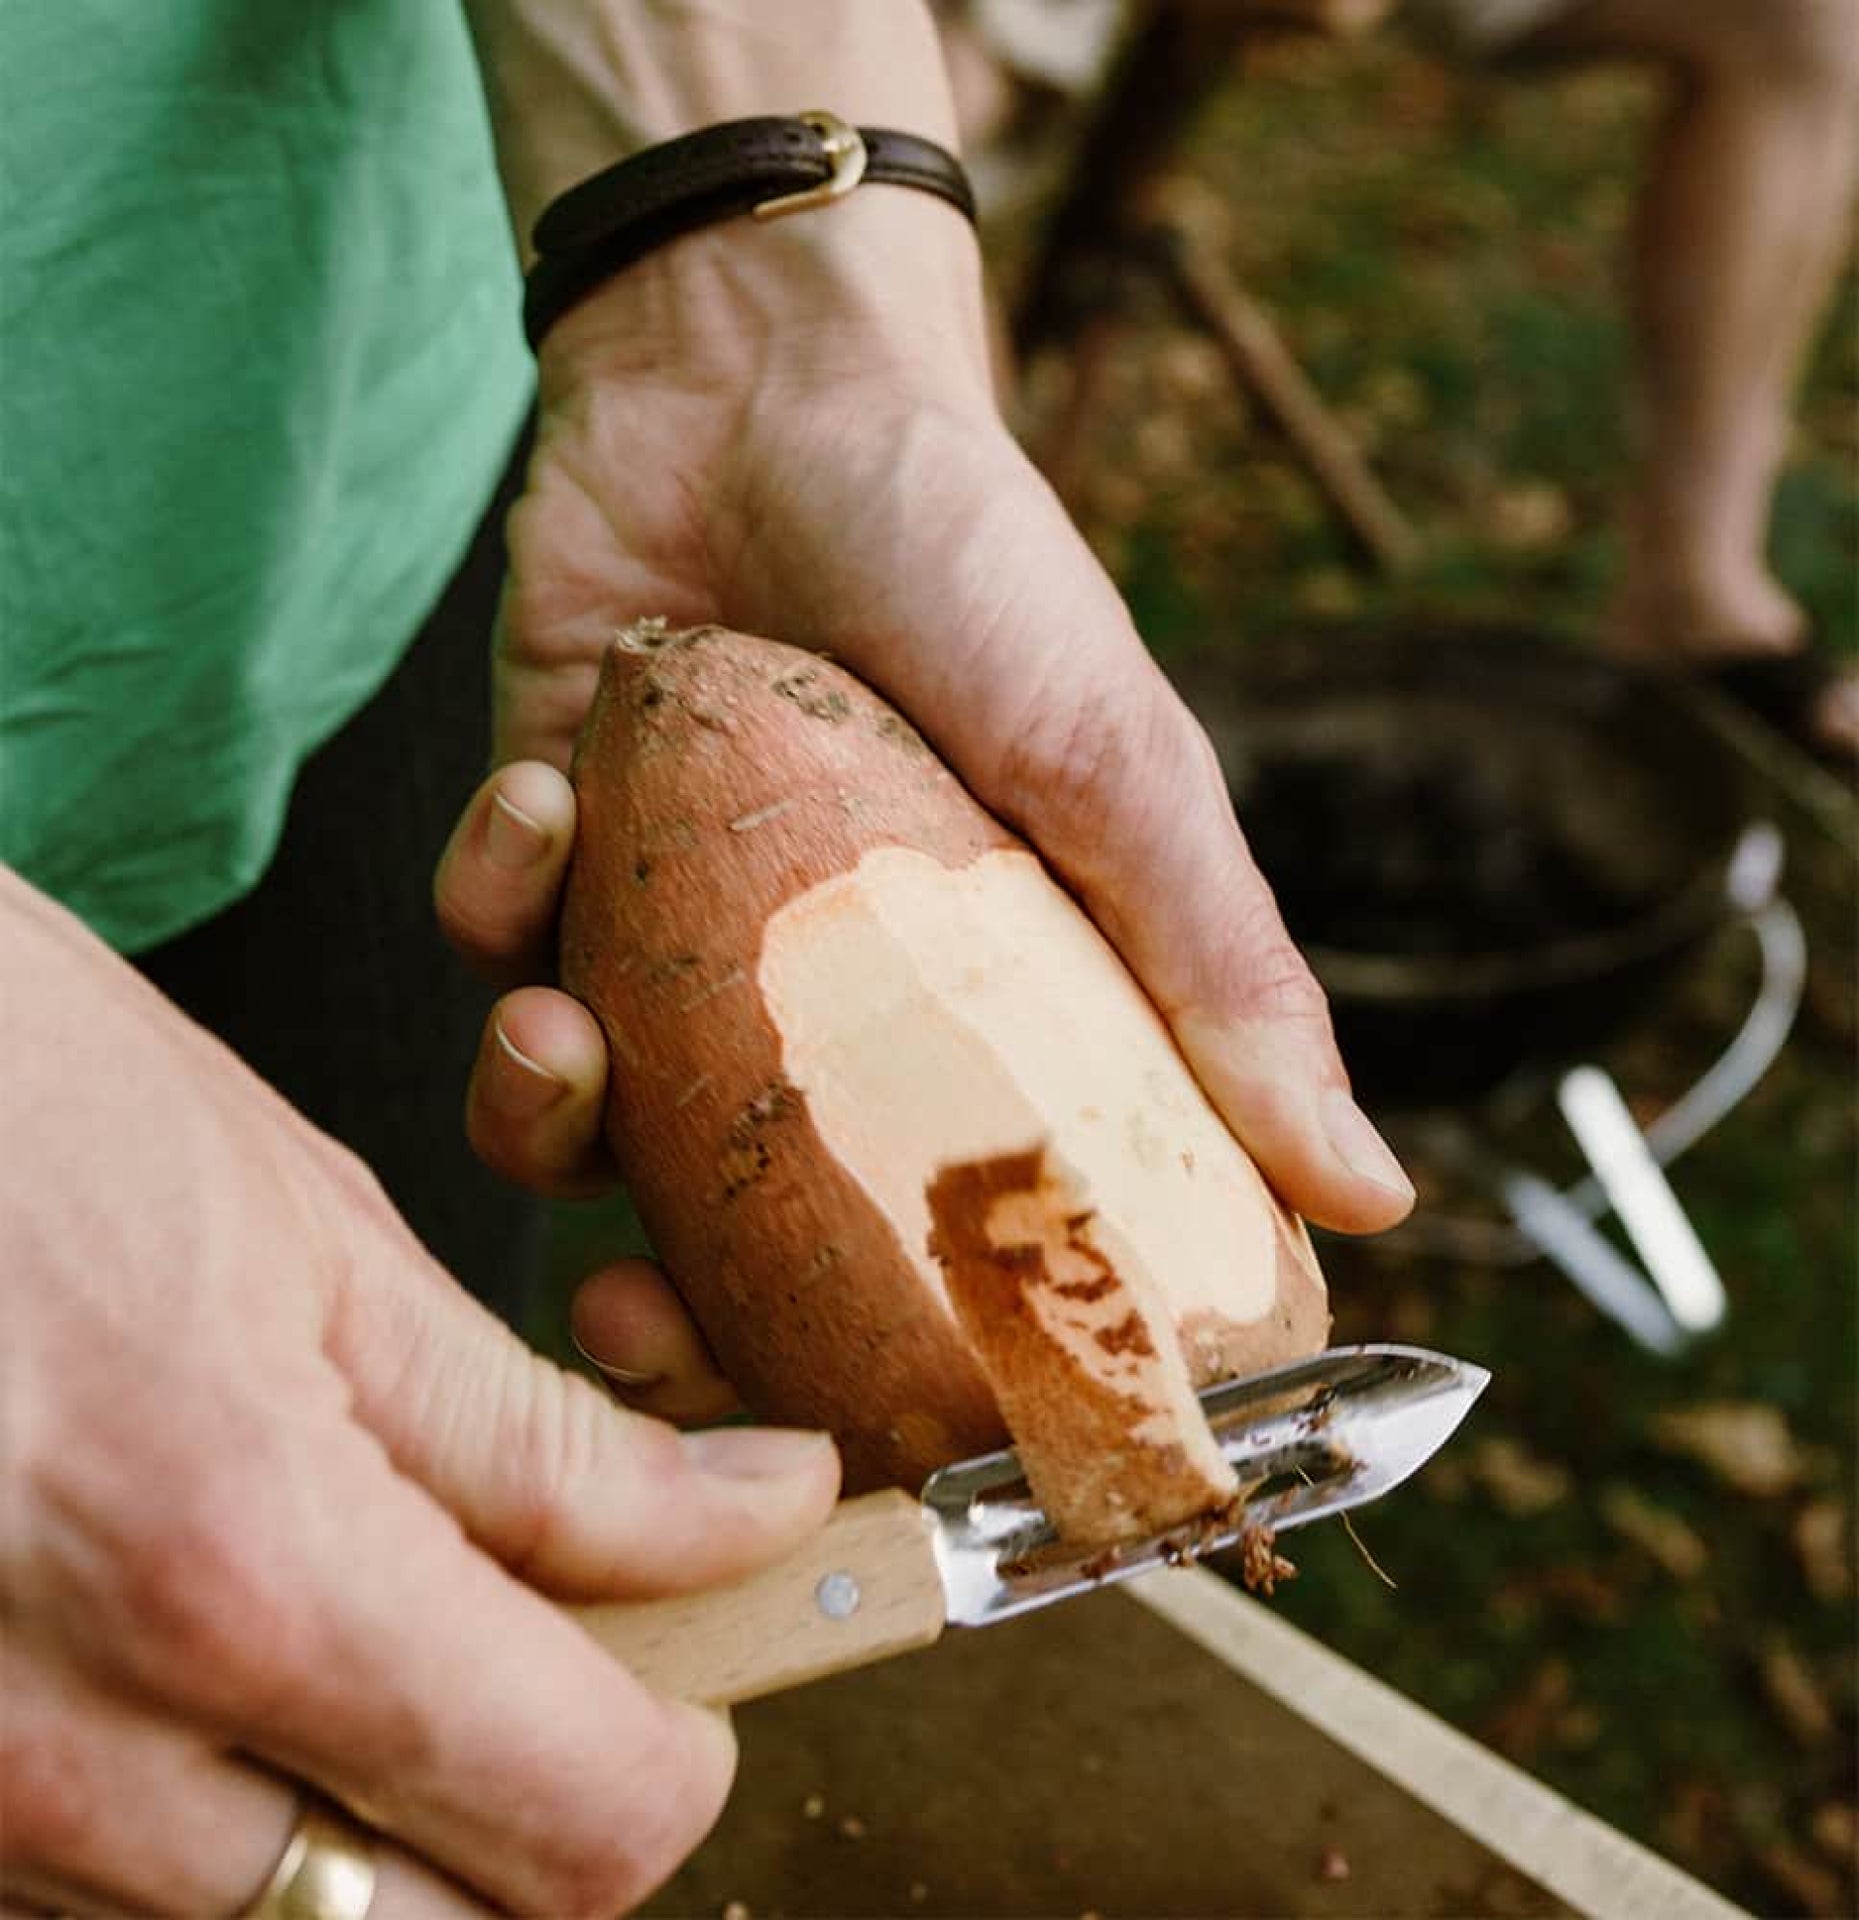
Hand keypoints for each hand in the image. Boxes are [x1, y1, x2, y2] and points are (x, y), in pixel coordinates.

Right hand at [0, 869, 838, 1915]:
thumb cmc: (20, 1109)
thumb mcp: (322, 1246)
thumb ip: (553, 1444)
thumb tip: (756, 1514)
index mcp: (239, 1574)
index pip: (580, 1819)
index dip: (691, 1742)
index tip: (720, 1642)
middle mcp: (68, 1753)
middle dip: (548, 1796)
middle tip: (573, 1631)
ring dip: (382, 1802)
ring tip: (391, 1603)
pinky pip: (107, 1892)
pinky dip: (220, 1803)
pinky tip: (221, 1636)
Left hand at [434, 195, 1413, 1408]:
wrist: (775, 369)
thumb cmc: (975, 565)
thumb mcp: (1120, 774)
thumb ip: (1225, 975)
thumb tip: (1367, 1197)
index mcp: (956, 1013)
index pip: (927, 1232)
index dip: (882, 1352)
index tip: (848, 1435)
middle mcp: (812, 994)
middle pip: (730, 1223)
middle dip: (665, 1300)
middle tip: (636, 1327)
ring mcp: (675, 924)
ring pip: (577, 1112)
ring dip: (541, 1109)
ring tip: (561, 1040)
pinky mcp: (553, 841)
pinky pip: (488, 937)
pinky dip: (496, 896)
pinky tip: (541, 805)